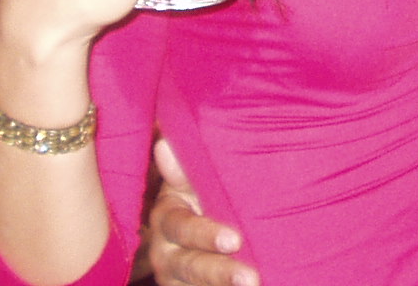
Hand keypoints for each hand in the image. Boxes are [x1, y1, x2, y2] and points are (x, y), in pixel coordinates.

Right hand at [148, 139, 258, 285]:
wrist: (217, 224)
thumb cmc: (209, 191)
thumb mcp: (196, 179)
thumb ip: (185, 169)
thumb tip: (164, 145)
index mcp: (167, 215)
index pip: (180, 226)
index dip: (205, 234)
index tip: (234, 240)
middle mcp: (165, 250)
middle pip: (189, 265)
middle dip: (220, 271)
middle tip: (251, 277)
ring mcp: (175, 277)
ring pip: (195, 285)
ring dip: (223, 285)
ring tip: (253, 284)